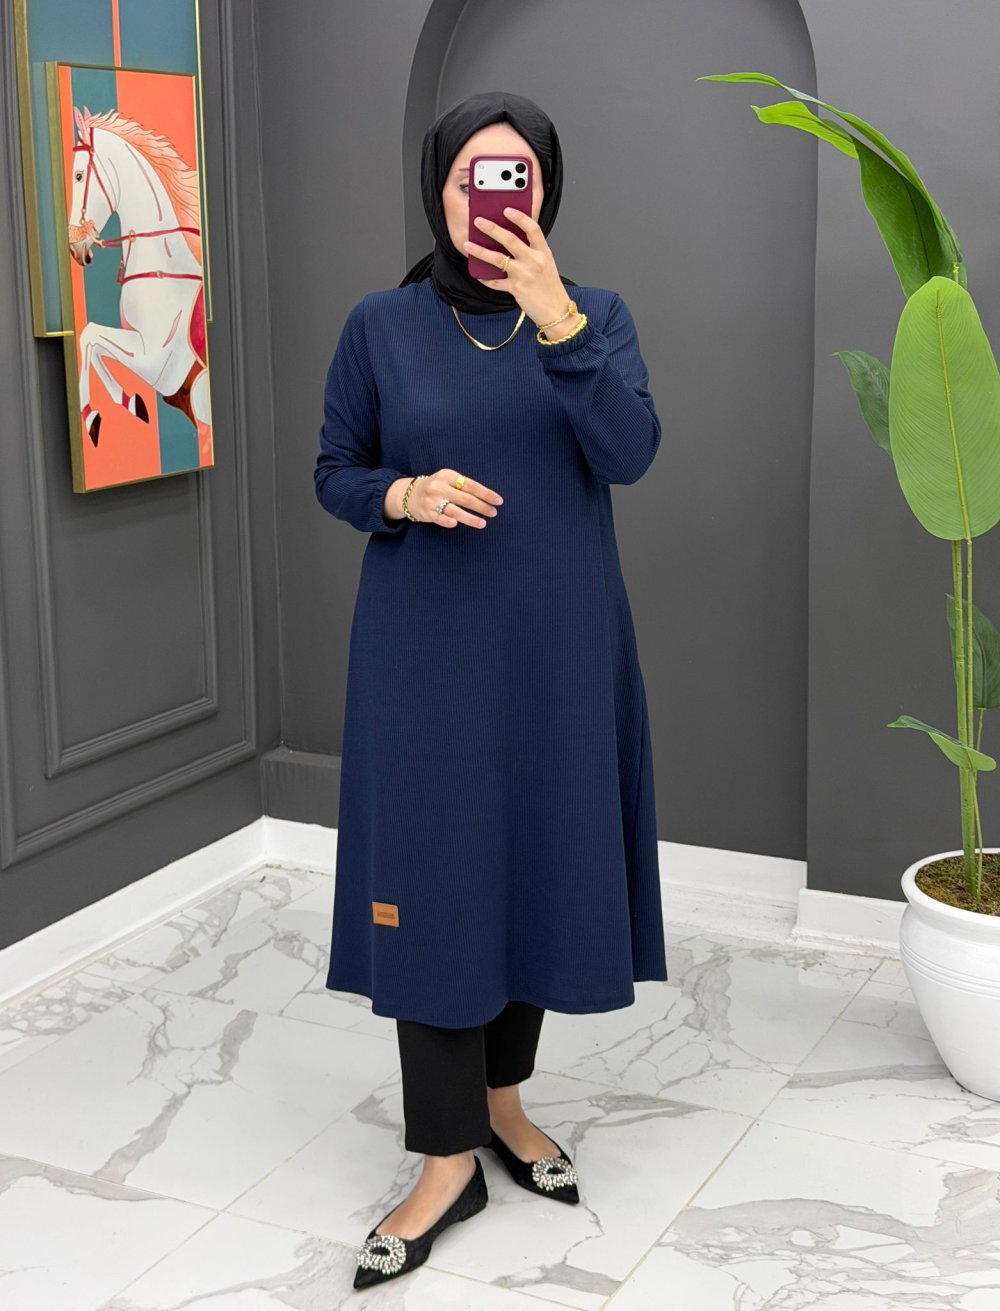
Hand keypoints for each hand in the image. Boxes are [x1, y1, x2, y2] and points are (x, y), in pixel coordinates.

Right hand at [395, 469, 503, 529]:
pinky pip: (438, 518)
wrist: (410, 494)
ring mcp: (432, 500)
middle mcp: (439, 487)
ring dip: (470, 518)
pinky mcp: (427, 513)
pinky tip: (456, 524)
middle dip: (481, 506)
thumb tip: (488, 497)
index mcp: (448, 476)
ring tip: (483, 523)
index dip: (486, 493)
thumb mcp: (448, 479)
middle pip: (465, 498)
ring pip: (454, 510)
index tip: (498, 501)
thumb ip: (464, 486)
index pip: (471, 485)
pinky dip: (447, 521)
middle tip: (494, 512)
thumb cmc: (437, 487)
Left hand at [463, 209, 581, 333]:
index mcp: (543, 252)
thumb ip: (532, 251)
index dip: (519, 217)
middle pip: (510, 239)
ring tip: (468, 245)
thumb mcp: (546, 264)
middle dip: (492, 228)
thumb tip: (508, 240)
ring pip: (498, 259)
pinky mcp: (516, 289)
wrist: (556, 311)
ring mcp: (524, 275)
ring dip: (480, 251)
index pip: (532, 228)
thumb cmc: (550, 287)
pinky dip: (485, 278)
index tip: (507, 210)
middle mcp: (534, 261)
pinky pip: (495, 281)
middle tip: (479, 221)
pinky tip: (478, 273)